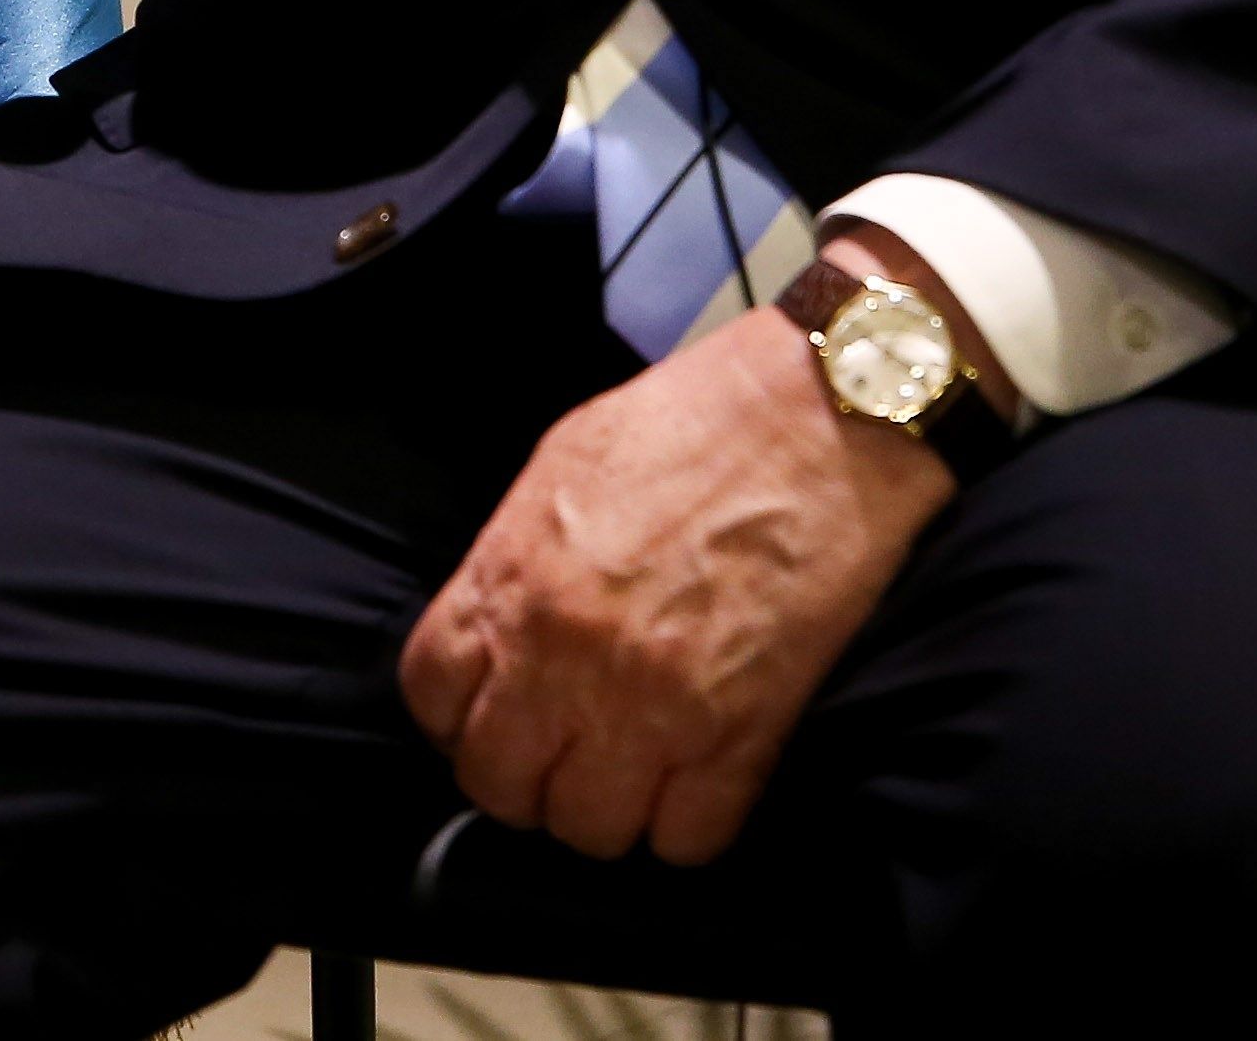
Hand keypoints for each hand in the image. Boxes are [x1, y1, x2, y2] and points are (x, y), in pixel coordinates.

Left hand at [397, 233, 968, 865]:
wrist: (823, 416)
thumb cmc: (697, 420)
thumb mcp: (564, 464)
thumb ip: (516, 557)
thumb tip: (500, 621)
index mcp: (512, 579)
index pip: (433, 697)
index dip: (459, 714)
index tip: (494, 710)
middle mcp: (565, 656)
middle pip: (498, 782)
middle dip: (525, 775)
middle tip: (566, 749)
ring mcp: (651, 707)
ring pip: (588, 829)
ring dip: (606, 809)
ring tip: (634, 769)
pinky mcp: (739, 737)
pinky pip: (686, 839)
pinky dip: (689, 824)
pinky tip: (699, 778)